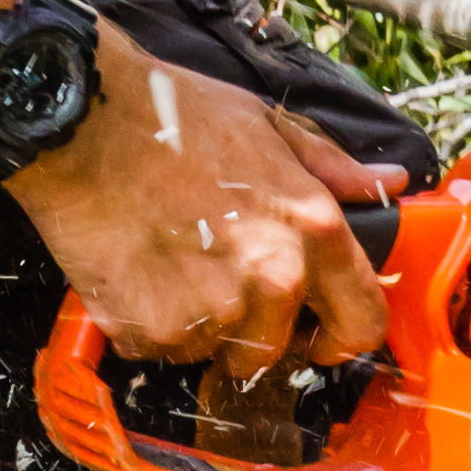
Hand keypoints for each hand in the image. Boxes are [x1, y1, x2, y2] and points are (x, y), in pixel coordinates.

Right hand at [10, 30, 398, 365]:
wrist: (84, 122)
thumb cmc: (175, 117)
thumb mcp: (270, 127)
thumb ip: (333, 168)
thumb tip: (386, 182)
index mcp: (311, 231)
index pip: (362, 324)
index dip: (344, 338)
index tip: (322, 336)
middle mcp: (271, 279)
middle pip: (277, 352)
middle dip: (252, 329)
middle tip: (214, 278)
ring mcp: (209, 312)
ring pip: (214, 352)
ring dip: (196, 325)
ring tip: (171, 263)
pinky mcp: (149, 330)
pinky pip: (158, 349)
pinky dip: (147, 323)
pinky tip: (137, 272)